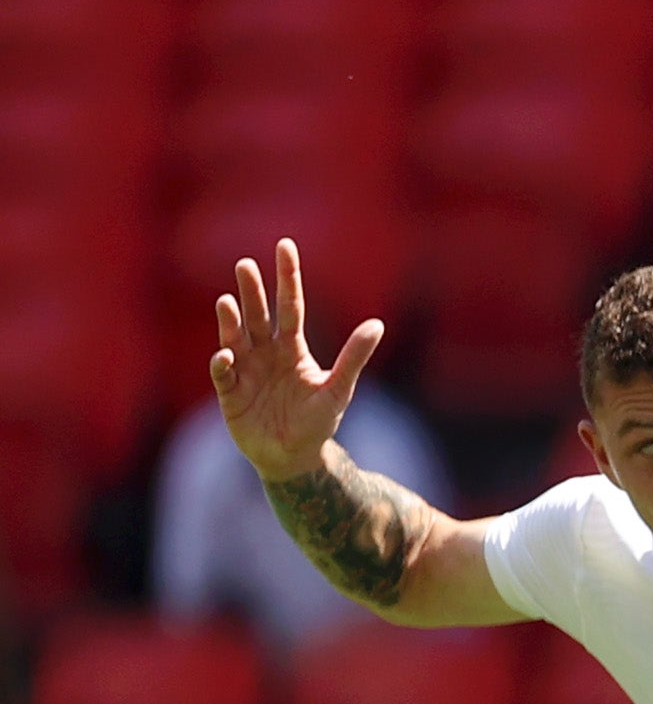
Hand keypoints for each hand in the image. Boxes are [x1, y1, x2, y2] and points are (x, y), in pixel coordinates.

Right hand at [209, 242, 384, 484]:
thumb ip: (354, 357)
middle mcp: (265, 352)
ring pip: (235, 338)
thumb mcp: (338, 389)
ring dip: (230, 321)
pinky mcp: (229, 392)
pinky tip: (226, 356)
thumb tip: (378, 324)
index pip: (290, 305)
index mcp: (292, 347)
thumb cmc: (317, 421)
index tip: (283, 246)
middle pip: (258, 315)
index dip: (287, 277)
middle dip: (252, 291)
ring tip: (227, 302)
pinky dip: (223, 364)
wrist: (293, 457)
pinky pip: (223, 373)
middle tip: (245, 265)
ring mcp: (245, 370)